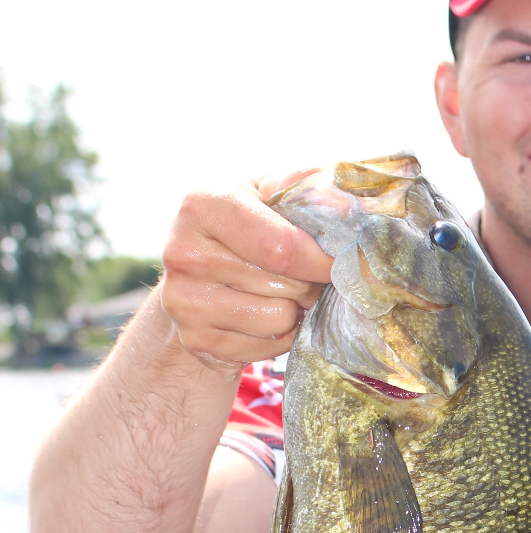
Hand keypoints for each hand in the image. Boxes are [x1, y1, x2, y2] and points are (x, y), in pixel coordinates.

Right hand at [161, 170, 332, 369]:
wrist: (195, 275)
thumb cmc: (245, 225)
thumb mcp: (267, 191)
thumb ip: (303, 185)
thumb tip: (345, 203)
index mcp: (202, 205)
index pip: (282, 247)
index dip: (320, 260)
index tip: (338, 261)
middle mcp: (184, 253)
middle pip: (285, 284)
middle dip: (309, 282)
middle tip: (301, 274)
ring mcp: (184, 302)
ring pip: (279, 318)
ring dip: (294, 310)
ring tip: (280, 293)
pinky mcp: (196, 340)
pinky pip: (267, 347)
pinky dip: (277, 335)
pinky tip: (263, 316)